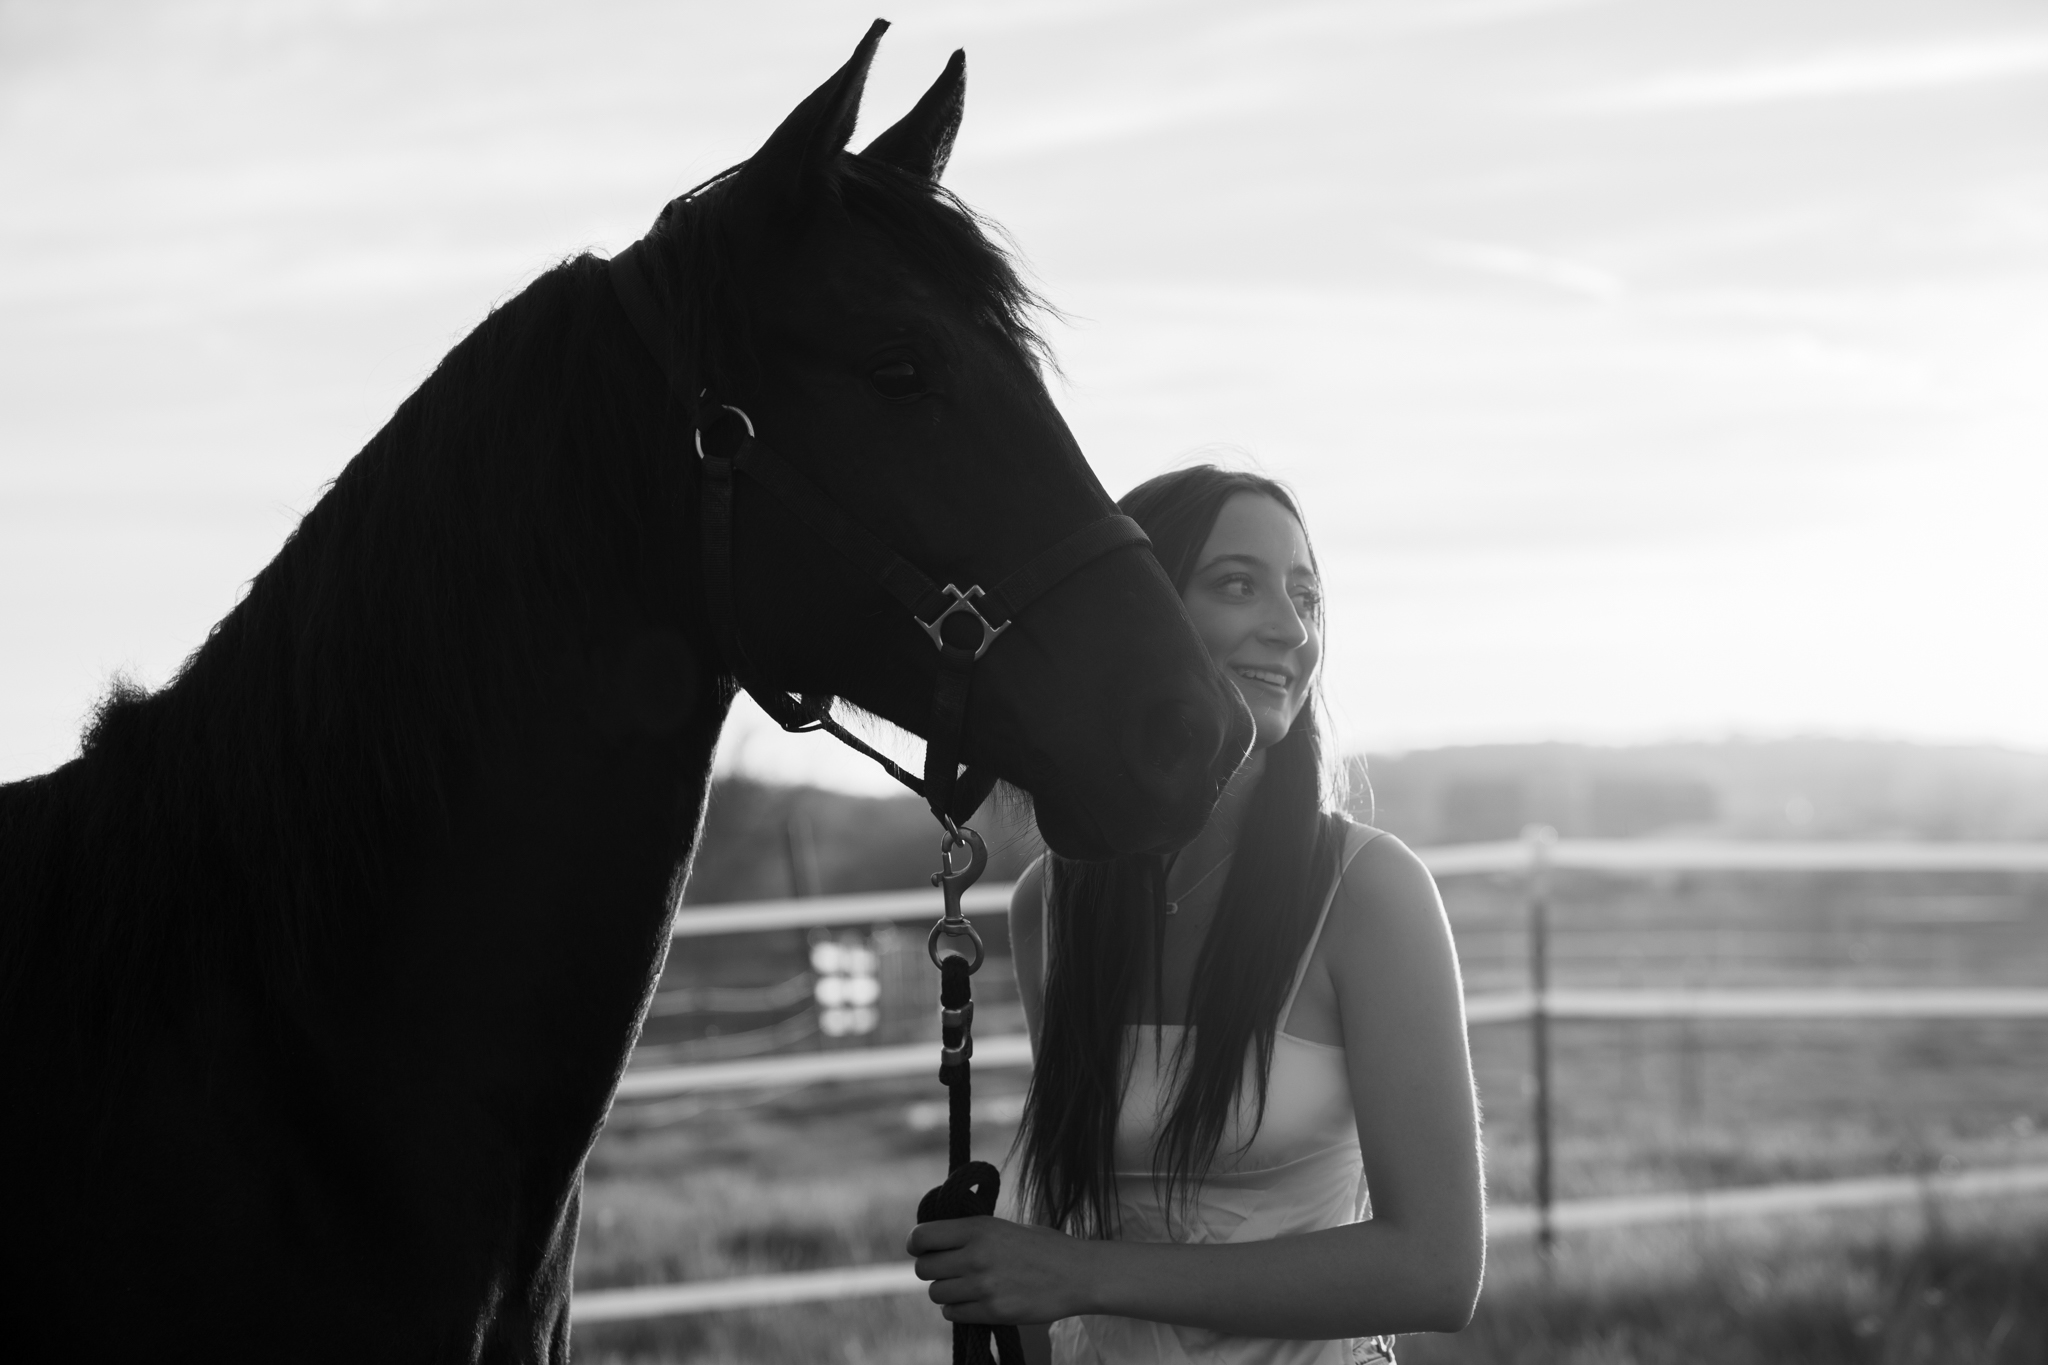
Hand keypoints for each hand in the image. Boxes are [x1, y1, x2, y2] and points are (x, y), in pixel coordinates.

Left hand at [906, 1215, 1093, 1325]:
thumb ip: (971, 1234)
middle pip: (924, 1269)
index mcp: (978, 1228)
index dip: (916, 1244)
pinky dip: (958, 1310)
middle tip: (946, 1270)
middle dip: (931, 1270)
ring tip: (964, 1287)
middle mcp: (976, 1256)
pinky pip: (953, 1313)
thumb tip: (934, 1241)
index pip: (923, 1237)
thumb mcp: (1004, 1227)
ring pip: (936, 1294)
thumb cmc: (1043, 1247)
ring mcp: (984, 1286)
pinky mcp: (993, 1311)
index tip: (920, 1248)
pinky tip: (973, 1302)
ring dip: (945, 1292)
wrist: (1078, 1274)